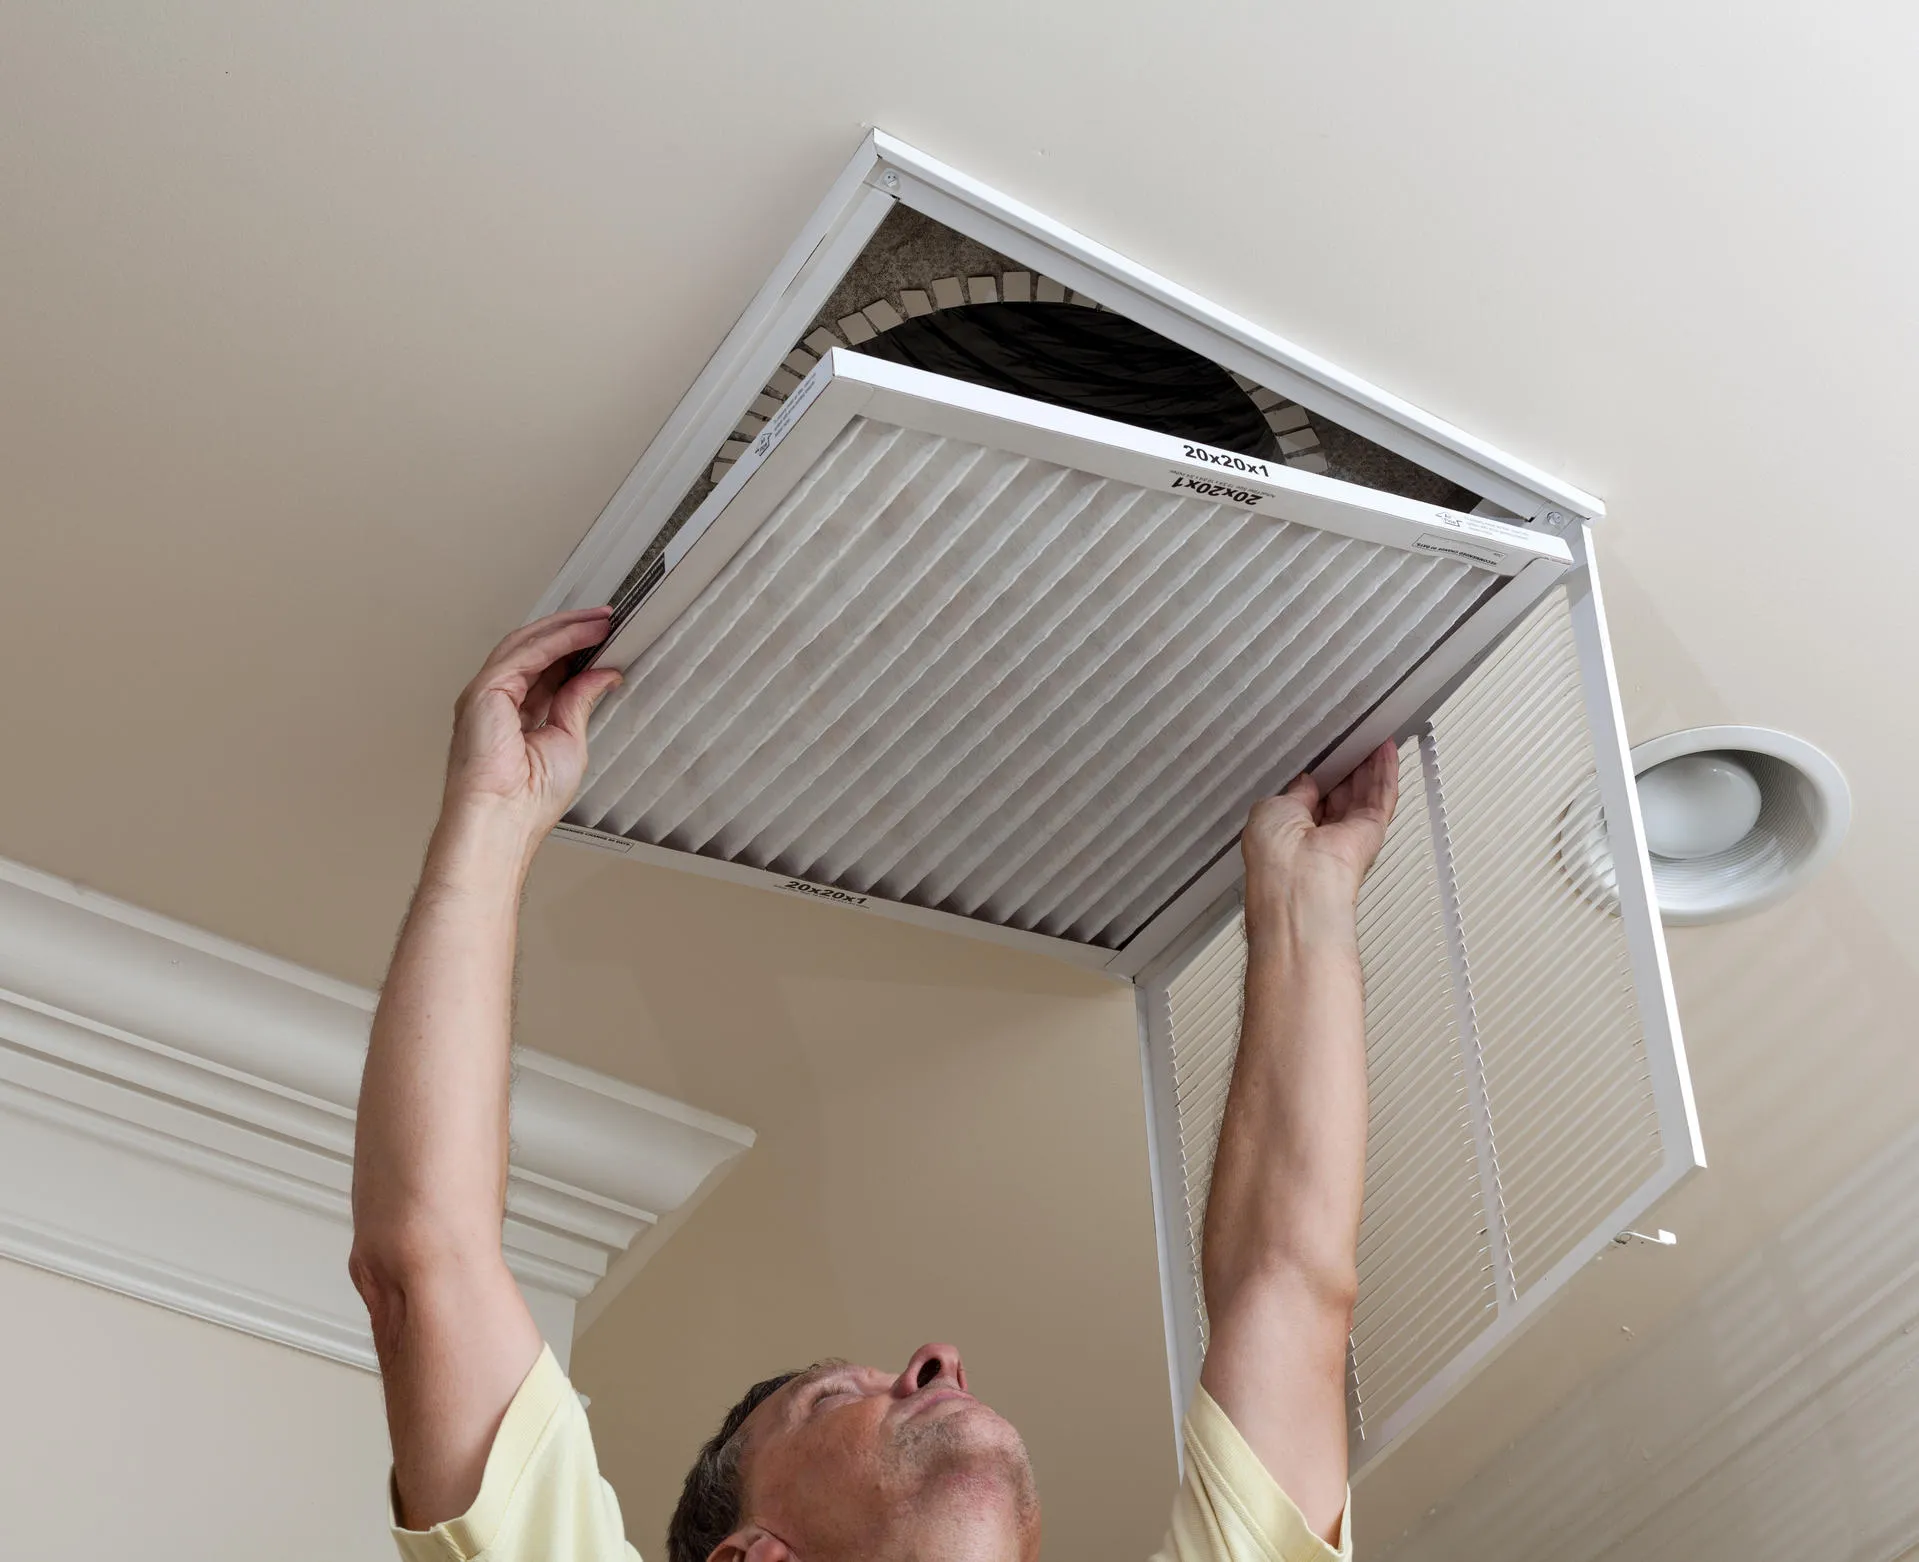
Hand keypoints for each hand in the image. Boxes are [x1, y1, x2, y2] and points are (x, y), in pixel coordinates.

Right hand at [443, 607, 622, 842]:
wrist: (504, 819)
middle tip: (605, 619)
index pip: (546, 670)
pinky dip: (557, 639)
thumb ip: (580, 701)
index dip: (574, 650)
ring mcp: (487, 693)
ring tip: (600, 620)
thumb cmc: (529, 800)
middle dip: (572, 631)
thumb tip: (602, 674)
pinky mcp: (486, 690)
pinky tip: (583, 633)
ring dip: (567, 628)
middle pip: (535, 650)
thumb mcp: (569, 740)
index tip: (603, 639)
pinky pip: (526, 653)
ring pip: (528, 644)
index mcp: (515, 716)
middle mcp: (498, 701)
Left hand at [1241, 741, 1399, 938]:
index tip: (1326, 751)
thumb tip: (1306, 781)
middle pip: (1340, 793)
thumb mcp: (1271, 810)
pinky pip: (1381, 796)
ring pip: (1364, 792)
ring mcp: (1349, 832)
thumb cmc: (1274, 855)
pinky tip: (1386, 749)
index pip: (1309, 799)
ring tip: (1372, 734)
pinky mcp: (1371, 830)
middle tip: (1353, 737)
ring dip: (1369, 764)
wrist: (1300, 885)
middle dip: (1347, 766)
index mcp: (1290, 831)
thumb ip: (1293, 792)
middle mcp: (1321, 834)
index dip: (1319, 775)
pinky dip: (1386, 771)